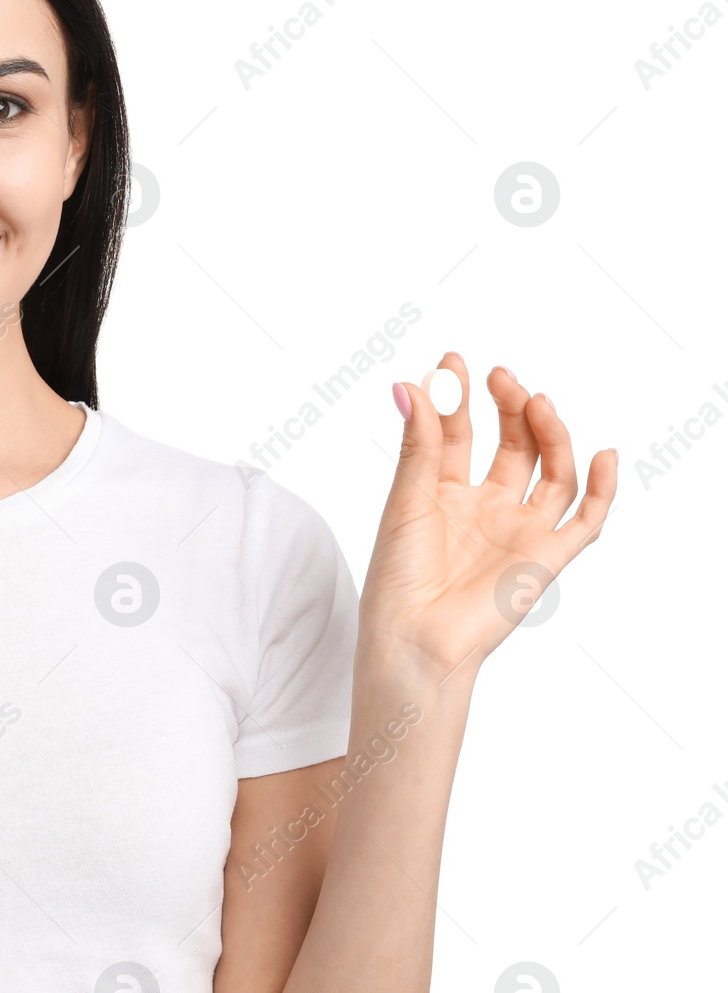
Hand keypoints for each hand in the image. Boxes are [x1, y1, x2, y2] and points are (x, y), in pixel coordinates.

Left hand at [359, 352, 616, 686]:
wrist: (414, 639)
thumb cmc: (397, 578)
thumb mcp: (406, 500)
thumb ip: (418, 444)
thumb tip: (407, 383)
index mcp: (441, 493)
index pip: (456, 433)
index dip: (457, 397)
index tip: (453, 361)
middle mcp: (484, 506)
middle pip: (510, 445)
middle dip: (508, 407)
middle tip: (500, 377)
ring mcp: (517, 529)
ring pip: (550, 471)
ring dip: (548, 434)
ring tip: (535, 400)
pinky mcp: (545, 557)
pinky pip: (586, 519)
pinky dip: (602, 488)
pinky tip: (603, 453)